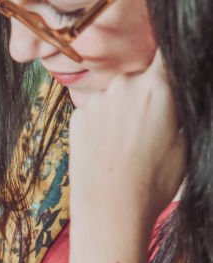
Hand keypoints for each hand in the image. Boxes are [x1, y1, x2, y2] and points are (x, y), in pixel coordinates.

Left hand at [69, 50, 184, 225]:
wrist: (109, 210)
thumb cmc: (153, 182)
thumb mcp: (185, 143)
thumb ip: (181, 109)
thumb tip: (179, 97)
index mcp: (158, 86)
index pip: (169, 52)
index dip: (171, 62)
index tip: (171, 74)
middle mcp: (124, 84)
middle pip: (141, 76)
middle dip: (147, 93)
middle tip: (152, 126)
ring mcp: (97, 100)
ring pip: (117, 94)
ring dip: (123, 109)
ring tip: (128, 144)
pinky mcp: (78, 116)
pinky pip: (97, 110)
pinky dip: (104, 123)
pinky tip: (109, 149)